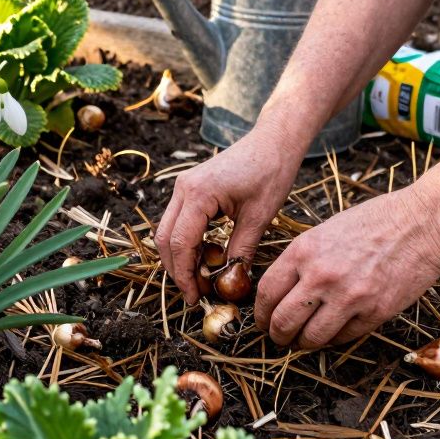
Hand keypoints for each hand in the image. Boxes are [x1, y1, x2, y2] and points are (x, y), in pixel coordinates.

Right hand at [156, 124, 300, 304]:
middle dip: (176, 270)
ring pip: (168, 231)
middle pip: (165, 239)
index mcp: (198, 194)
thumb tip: (231, 280)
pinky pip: (179, 221)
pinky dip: (186, 243)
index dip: (185, 274)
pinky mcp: (190, 188)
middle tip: (195, 294)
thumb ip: (241, 249)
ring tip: (200, 280)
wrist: (273, 141)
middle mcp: (183, 189)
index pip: (181, 243)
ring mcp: (183, 186)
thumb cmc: (271, 171)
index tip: (195, 297)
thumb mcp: (259, 216)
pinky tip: (204, 259)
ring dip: (179, 257)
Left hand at [254, 187, 439, 349]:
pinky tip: (334, 332)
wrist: (422, 223)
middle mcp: (321, 276)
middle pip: (283, 322)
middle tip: (280, 338)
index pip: (267, 293)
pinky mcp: (375, 313)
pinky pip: (343, 338)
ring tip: (304, 341)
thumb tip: (282, 291)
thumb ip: (302, 260)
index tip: (263, 321)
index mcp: (304, 251)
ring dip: (303, 344)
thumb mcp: (325, 231)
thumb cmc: (375, 221)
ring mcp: (349, 297)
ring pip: (311, 338)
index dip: (260, 314)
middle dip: (277, 335)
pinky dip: (334, 339)